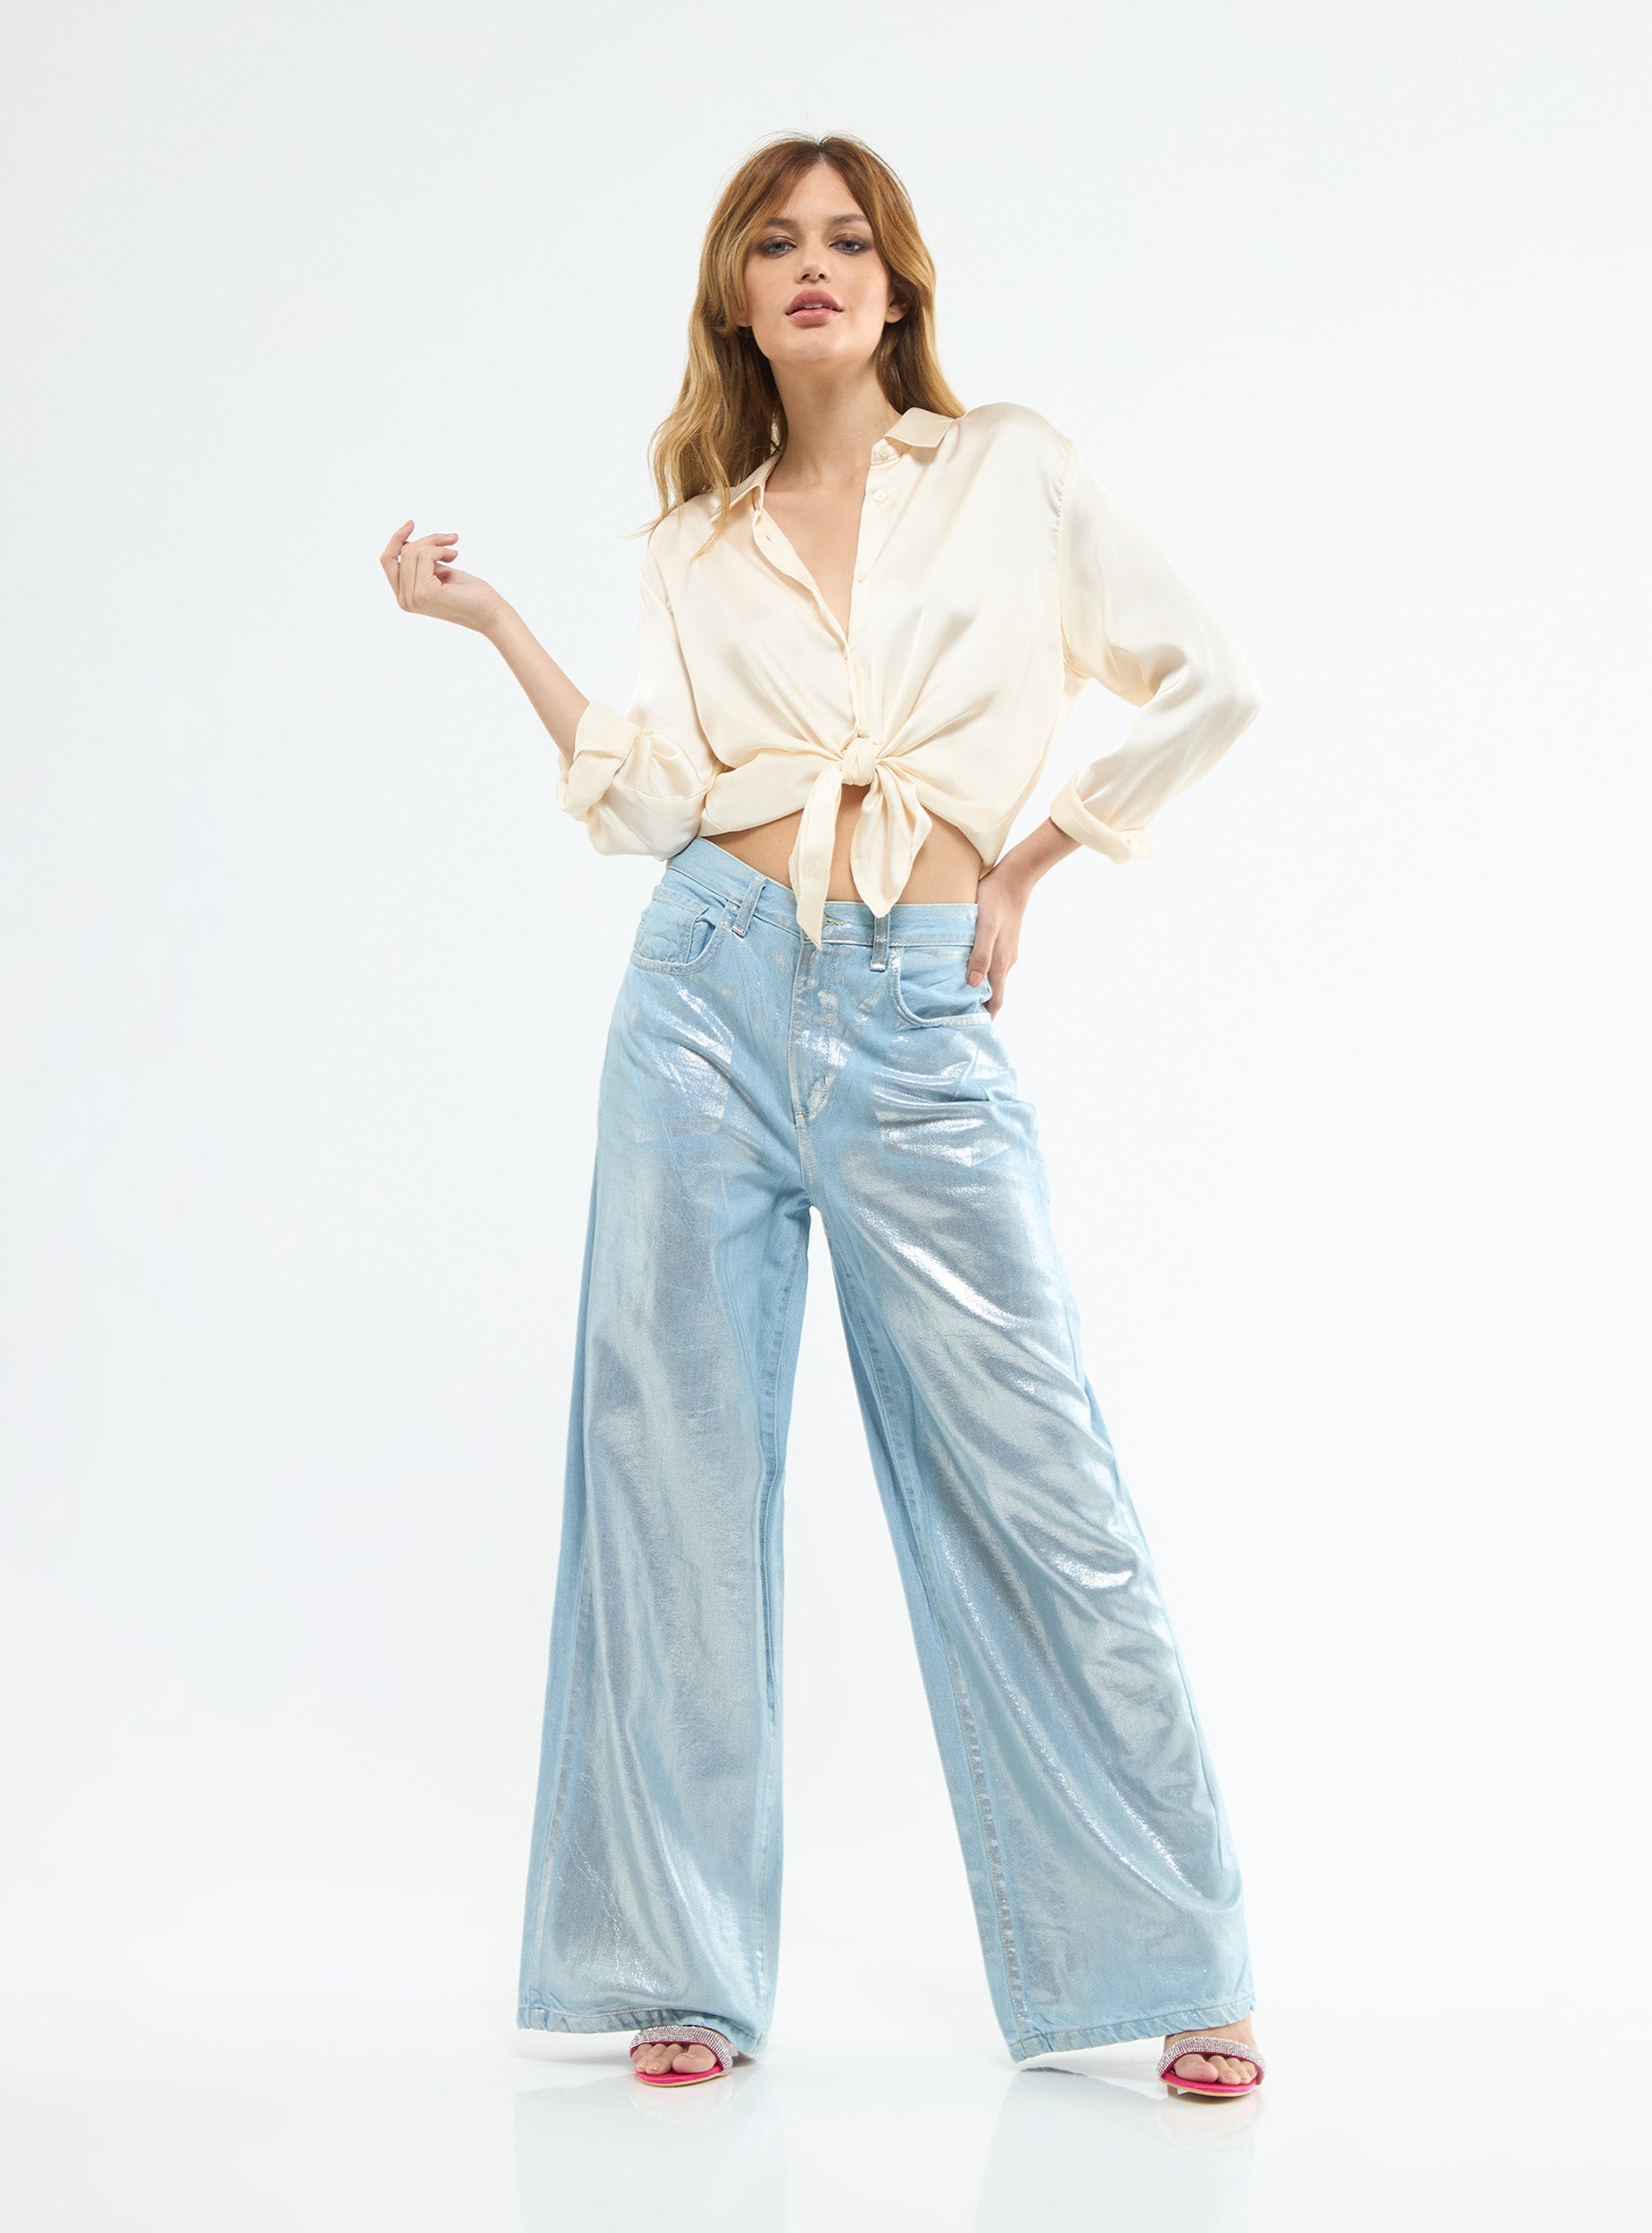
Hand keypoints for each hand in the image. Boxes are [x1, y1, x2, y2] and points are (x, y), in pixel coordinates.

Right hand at [380, 519, 504, 633]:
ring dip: (437, 544)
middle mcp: (404, 600)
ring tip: (454, 551)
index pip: (387, 561)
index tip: (411, 524)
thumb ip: (419, 562)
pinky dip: (440, 550)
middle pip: (401, 553)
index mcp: (404, 596)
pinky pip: (425, 557)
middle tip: (451, 539)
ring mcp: (413, 598)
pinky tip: (455, 556)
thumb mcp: (438, 571)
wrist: (490, 611)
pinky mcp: (425, 593)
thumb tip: (404, 542)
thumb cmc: (468, 592)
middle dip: (427, 540)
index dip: (396, 539)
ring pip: (412, 552)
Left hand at [967, 821, 1078, 1016]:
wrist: (1015, 876)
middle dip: (980, 1008)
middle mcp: (1006, 962)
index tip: (972, 1032)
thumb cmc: (995, 899)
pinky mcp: (1003, 940)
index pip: (996, 1001)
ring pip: (993, 979)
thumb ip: (979, 954)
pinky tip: (967, 970)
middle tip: (959, 1019)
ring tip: (959, 999)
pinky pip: (992, 965)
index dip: (986, 1018)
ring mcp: (1006, 951)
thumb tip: (973, 984)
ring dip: (980, 992)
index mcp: (1001, 963)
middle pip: (994, 993)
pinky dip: (981, 975)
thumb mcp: (984, 927)